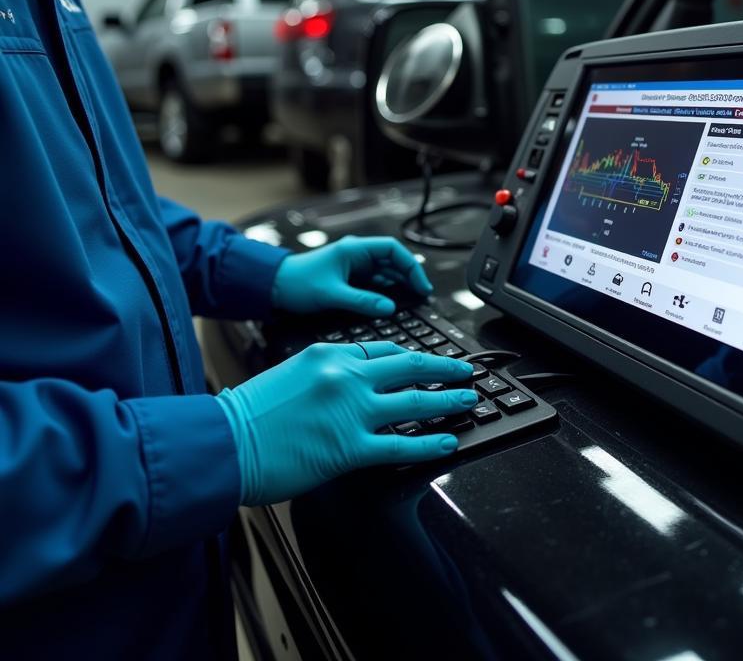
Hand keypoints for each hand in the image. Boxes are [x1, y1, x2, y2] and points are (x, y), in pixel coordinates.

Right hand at [216, 341, 476, 504]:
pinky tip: (449, 443)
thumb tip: (348, 385)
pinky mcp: (348, 447)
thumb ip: (324, 374)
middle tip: (466, 371)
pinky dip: (431, 444)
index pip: (382, 349)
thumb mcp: (288, 375)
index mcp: (329, 354)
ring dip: (448, 400)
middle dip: (444, 368)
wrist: (222, 442)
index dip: (411, 356)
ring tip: (468, 400)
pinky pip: (401, 445)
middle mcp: (345, 376)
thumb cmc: (247, 414)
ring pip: (415, 400)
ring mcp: (350, 410)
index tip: (427, 361)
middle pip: (410, 365)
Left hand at [272, 236, 432, 316]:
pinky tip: (394, 303)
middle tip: (422, 295)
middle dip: (409, 276)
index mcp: (354, 249)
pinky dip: (387, 292)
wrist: (274, 287)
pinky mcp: (351, 279)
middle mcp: (357, 255)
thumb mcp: (331, 294)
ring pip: (386, 273)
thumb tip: (389, 307)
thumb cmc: (298, 283)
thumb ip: (362, 301)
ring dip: (399, 285)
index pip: (392, 250)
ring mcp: (355, 267)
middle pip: (393, 261)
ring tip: (413, 300)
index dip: (410, 266)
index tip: (420, 285)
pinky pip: (376, 283)